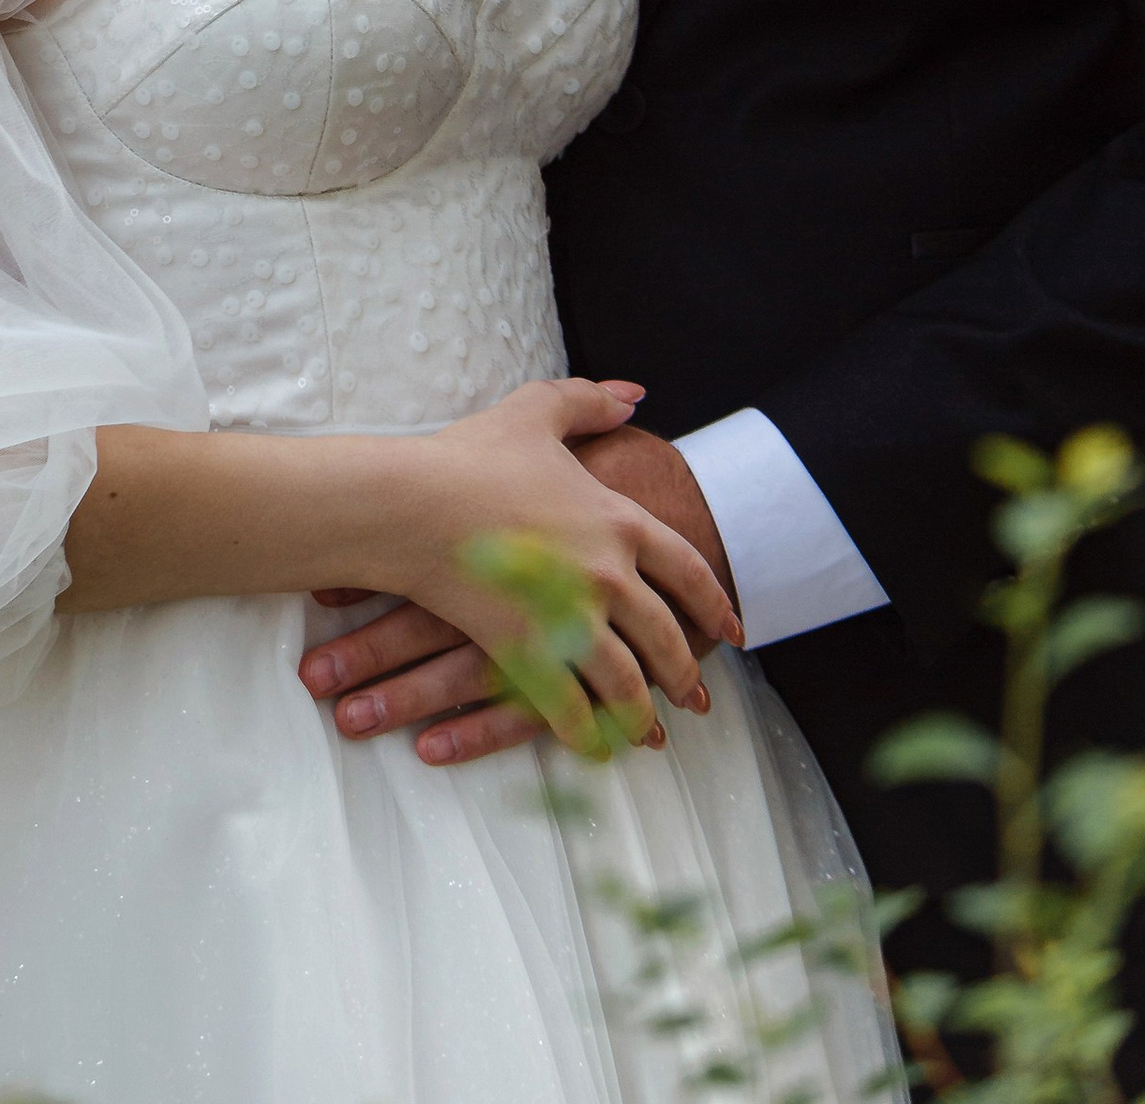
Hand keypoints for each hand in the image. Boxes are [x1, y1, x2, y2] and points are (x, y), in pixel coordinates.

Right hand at [301, 419, 741, 765]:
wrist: (412, 503)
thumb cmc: (470, 455)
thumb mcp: (536, 412)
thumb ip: (589, 401)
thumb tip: (635, 395)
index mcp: (617, 520)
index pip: (687, 570)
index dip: (714, 603)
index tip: (732, 631)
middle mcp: (607, 575)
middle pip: (664, 636)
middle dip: (684, 673)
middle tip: (696, 699)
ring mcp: (570, 619)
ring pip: (626, 683)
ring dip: (643, 715)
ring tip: (651, 736)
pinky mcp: (529, 655)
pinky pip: (570, 708)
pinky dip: (587, 735)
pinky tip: (594, 749)